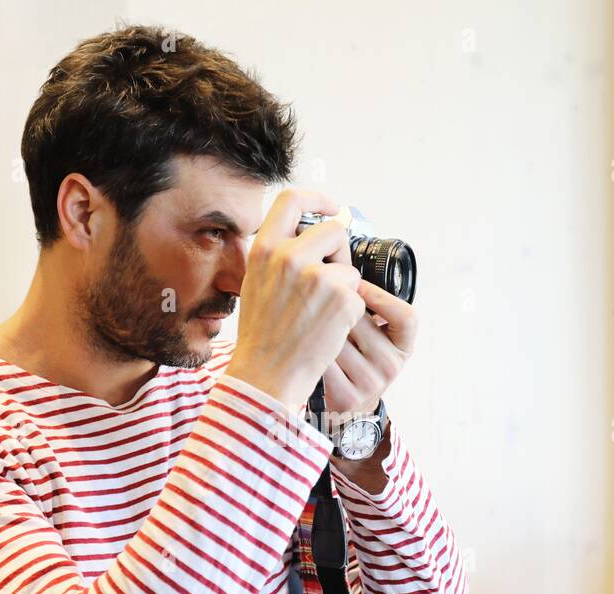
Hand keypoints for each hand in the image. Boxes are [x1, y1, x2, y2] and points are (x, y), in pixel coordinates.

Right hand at [224, 188, 365, 410]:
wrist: (266, 375)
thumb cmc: (261, 335)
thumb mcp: (255, 283)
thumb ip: (279, 256)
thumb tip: (310, 235)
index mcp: (264, 249)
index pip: (291, 199)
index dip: (317, 199)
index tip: (331, 208)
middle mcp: (289, 257)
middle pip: (334, 230)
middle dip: (339, 253)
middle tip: (331, 281)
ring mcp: (317, 276)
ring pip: (349, 269)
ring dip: (344, 290)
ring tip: (320, 316)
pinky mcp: (341, 298)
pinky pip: (357, 296)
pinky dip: (349, 314)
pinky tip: (327, 330)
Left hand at [321, 279, 417, 415]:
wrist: (350, 405)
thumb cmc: (359, 360)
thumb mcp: (377, 336)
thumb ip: (373, 311)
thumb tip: (347, 272)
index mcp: (404, 347)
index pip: (406, 317)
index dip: (380, 297)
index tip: (356, 285)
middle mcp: (391, 366)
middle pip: (363, 321)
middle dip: (338, 306)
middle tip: (320, 295)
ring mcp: (370, 383)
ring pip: (338, 338)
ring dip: (320, 325)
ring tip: (309, 319)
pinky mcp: (347, 396)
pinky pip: (323, 358)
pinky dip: (310, 346)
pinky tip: (304, 341)